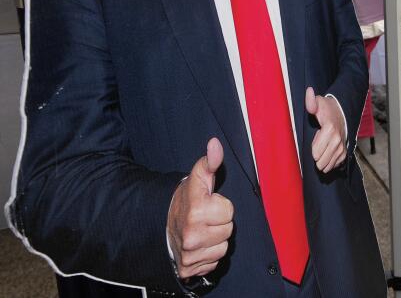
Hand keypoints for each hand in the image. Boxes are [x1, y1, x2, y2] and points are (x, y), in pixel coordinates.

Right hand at [168, 138, 233, 279]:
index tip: (208, 204)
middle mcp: (192, 236)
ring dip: (215, 240)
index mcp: (196, 212)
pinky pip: (214, 262)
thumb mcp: (197, 180)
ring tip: (202, 231)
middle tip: (205, 219)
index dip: (221, 206)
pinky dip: (208, 255)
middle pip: (228, 231)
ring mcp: (190, 254)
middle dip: (219, 223)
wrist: (160, 226)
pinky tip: (199, 245)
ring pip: (223, 248)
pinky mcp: (188, 269)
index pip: (229, 211)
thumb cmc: (184, 202)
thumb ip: (209, 162)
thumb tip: (215, 144)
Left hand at [306, 87, 347, 172]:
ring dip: (322, 160)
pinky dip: (329, 162)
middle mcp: (337, 140)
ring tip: (321, 149)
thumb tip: (309, 91)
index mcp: (329, 130)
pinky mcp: (344, 152)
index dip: (312, 147)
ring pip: (328, 165)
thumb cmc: (327, 110)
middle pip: (321, 161)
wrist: (341, 114)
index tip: (316, 136)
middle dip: (316, 156)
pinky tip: (326, 155)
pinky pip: (334, 164)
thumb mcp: (318, 103)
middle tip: (318, 143)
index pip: (316, 152)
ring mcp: (342, 147)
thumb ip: (311, 100)